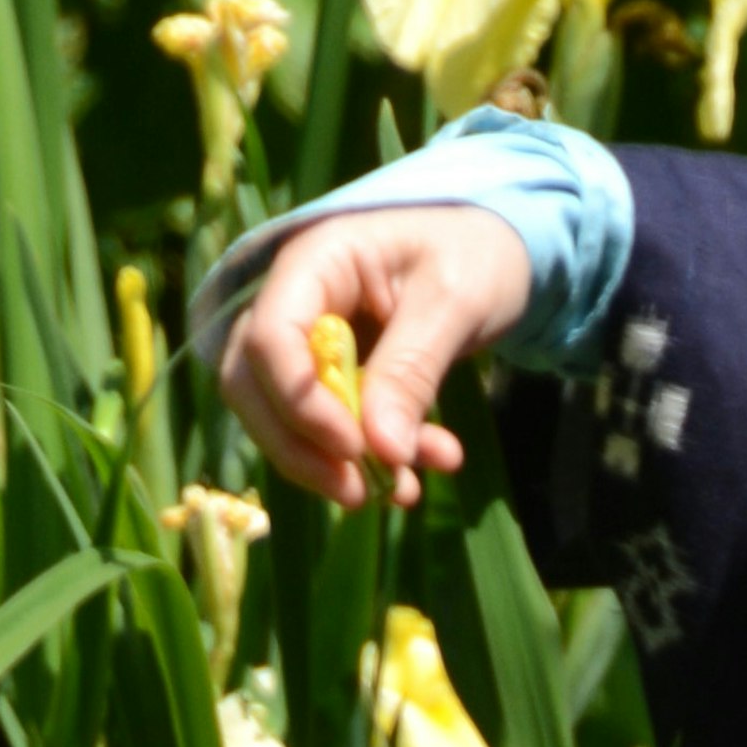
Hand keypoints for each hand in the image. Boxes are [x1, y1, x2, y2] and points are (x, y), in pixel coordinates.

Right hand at [216, 199, 530, 511]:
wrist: (495, 252)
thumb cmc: (475, 253)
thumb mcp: (454, 303)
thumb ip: (412, 370)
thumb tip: (381, 451)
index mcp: (314, 260)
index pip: (269, 337)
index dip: (298, 402)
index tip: (353, 449)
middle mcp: (291, 300)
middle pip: (252, 384)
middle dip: (300, 448)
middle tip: (360, 493)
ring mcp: (302, 341)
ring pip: (278, 418)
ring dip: (331, 466)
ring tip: (404, 490)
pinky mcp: (325, 378)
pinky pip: (322, 429)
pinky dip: (363, 461)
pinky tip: (413, 477)